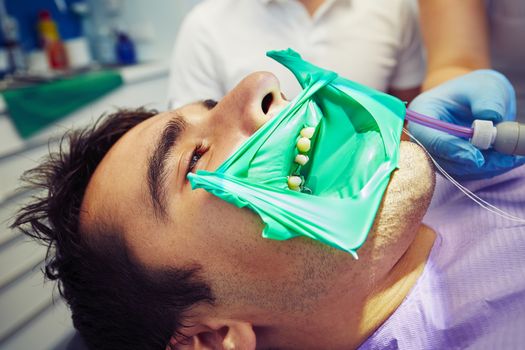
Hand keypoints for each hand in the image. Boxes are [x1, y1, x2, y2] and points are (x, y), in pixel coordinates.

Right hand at [408, 69, 524, 179]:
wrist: (480, 99)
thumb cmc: (478, 89)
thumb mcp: (485, 86)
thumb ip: (487, 99)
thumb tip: (490, 117)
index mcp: (423, 113)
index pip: (429, 137)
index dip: (451, 149)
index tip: (478, 157)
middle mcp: (424, 136)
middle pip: (440, 158)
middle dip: (472, 163)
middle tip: (503, 159)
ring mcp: (435, 151)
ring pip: (454, 169)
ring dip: (483, 168)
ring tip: (510, 158)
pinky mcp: (450, 162)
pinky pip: (465, 172)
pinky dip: (486, 169)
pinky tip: (506, 160)